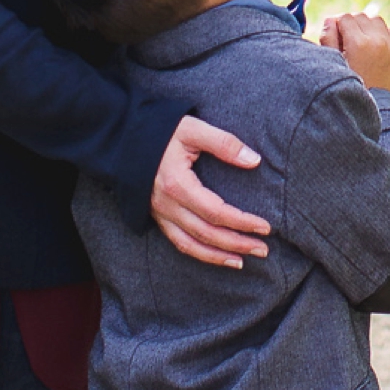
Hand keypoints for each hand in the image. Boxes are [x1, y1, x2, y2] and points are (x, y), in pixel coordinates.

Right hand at [151, 112, 270, 268]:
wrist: (124, 138)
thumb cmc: (161, 130)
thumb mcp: (193, 129)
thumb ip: (224, 143)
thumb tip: (254, 160)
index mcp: (177, 185)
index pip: (216, 212)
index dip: (242, 222)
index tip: (265, 226)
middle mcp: (167, 205)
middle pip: (206, 234)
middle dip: (237, 244)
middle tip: (263, 249)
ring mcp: (160, 214)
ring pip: (191, 245)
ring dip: (219, 256)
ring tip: (243, 260)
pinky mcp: (157, 217)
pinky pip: (179, 243)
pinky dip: (199, 253)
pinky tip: (217, 256)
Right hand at [318, 8, 389, 92]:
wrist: (374, 108)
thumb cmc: (349, 87)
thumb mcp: (333, 63)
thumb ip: (328, 38)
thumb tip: (331, 20)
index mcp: (359, 43)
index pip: (345, 18)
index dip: (337, 26)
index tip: (336, 38)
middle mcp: (378, 41)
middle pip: (360, 16)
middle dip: (351, 25)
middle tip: (346, 41)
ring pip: (376, 20)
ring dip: (366, 26)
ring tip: (359, 43)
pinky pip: (388, 30)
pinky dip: (379, 34)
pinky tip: (372, 48)